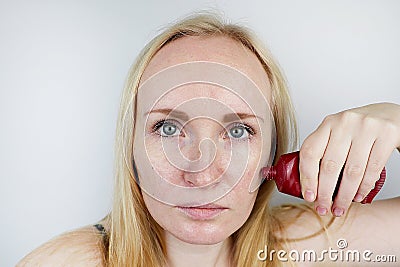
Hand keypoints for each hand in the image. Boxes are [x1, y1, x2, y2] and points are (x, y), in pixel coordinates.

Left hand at [299, 102, 399, 216]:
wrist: (391, 115)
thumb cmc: (359, 130)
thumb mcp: (338, 134)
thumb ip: (324, 151)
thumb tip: (309, 185)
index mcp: (328, 123)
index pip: (310, 152)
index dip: (307, 177)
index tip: (308, 196)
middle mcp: (345, 122)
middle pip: (329, 165)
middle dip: (324, 192)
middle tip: (323, 208)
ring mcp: (366, 127)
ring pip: (351, 171)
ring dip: (344, 195)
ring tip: (340, 208)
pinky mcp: (387, 134)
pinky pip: (372, 169)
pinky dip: (363, 187)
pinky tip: (357, 197)